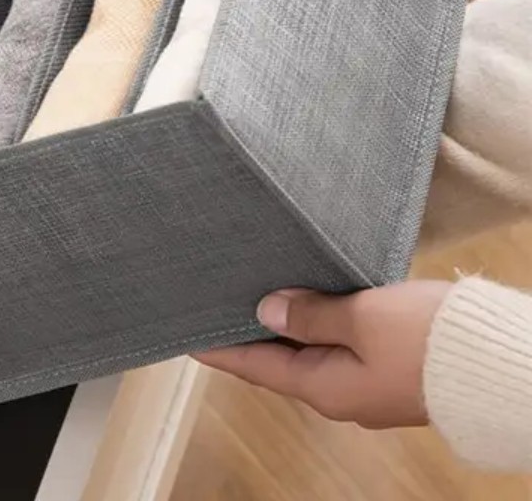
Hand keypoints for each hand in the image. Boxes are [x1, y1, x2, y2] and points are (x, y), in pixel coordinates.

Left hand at [193, 280, 450, 428]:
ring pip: (311, 351)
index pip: (255, 368)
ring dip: (284, 325)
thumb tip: (266, 311)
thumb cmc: (428, 341)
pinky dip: (317, 323)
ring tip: (253, 294)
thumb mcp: (361, 318)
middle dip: (249, 334)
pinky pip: (340, 344)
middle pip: (279, 361)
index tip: (187, 337)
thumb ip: (310, 315)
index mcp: (325, 388)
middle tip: (215, 304)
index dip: (220, 350)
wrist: (500, 364)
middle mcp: (341, 393)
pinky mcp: (390, 367)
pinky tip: (309, 299)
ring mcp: (368, 383)